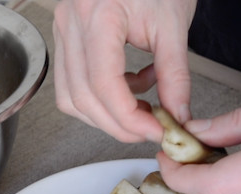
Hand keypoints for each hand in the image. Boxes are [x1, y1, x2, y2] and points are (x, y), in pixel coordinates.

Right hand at [53, 0, 196, 142]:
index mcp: (98, 15)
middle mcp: (71, 23)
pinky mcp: (66, 39)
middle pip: (83, 97)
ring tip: (141, 106)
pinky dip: (98, 99)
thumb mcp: (173, 26)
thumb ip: (175, 76)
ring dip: (106, 115)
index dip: (128, 117)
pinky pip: (71, 85)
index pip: (103, 84)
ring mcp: (63, 31)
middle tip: (150, 129)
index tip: (155, 130)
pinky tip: (127, 87)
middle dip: (119, 124)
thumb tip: (176, 115)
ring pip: (71, 97)